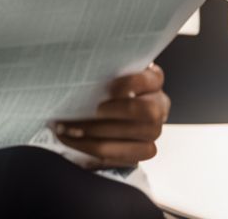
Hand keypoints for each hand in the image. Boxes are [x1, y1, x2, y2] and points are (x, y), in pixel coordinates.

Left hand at [49, 62, 169, 168]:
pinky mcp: (143, 150)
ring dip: (98, 137)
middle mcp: (158, 106)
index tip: (108, 88)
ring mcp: (153, 131)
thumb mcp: (104, 71)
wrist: (103, 107)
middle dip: (118, 113)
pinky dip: (96, 151)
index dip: (131, 84)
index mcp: (153, 80)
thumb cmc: (102, 84)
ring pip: (137, 140)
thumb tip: (81, 69)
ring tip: (69, 130)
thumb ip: (102, 68)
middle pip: (148, 113)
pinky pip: (125, 158)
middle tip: (93, 111)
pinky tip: (74, 141)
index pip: (150, 80)